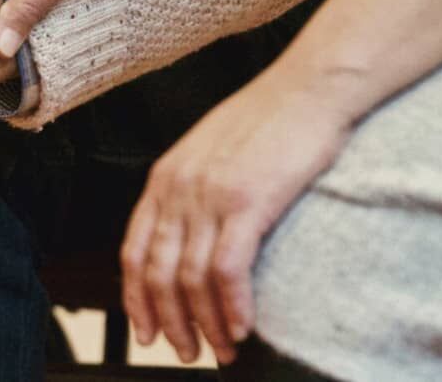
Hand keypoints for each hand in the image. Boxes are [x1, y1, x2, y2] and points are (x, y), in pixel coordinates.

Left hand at [119, 67, 356, 364]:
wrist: (309, 87)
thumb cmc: (269, 121)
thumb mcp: (210, 153)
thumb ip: (191, 191)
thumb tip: (190, 236)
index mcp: (164, 178)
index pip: (132, 251)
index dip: (136, 299)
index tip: (146, 332)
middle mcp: (177, 188)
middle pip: (157, 273)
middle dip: (170, 322)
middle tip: (187, 353)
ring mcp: (209, 195)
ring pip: (189, 277)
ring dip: (204, 323)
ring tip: (222, 351)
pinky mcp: (248, 201)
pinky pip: (227, 268)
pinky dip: (231, 305)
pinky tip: (243, 327)